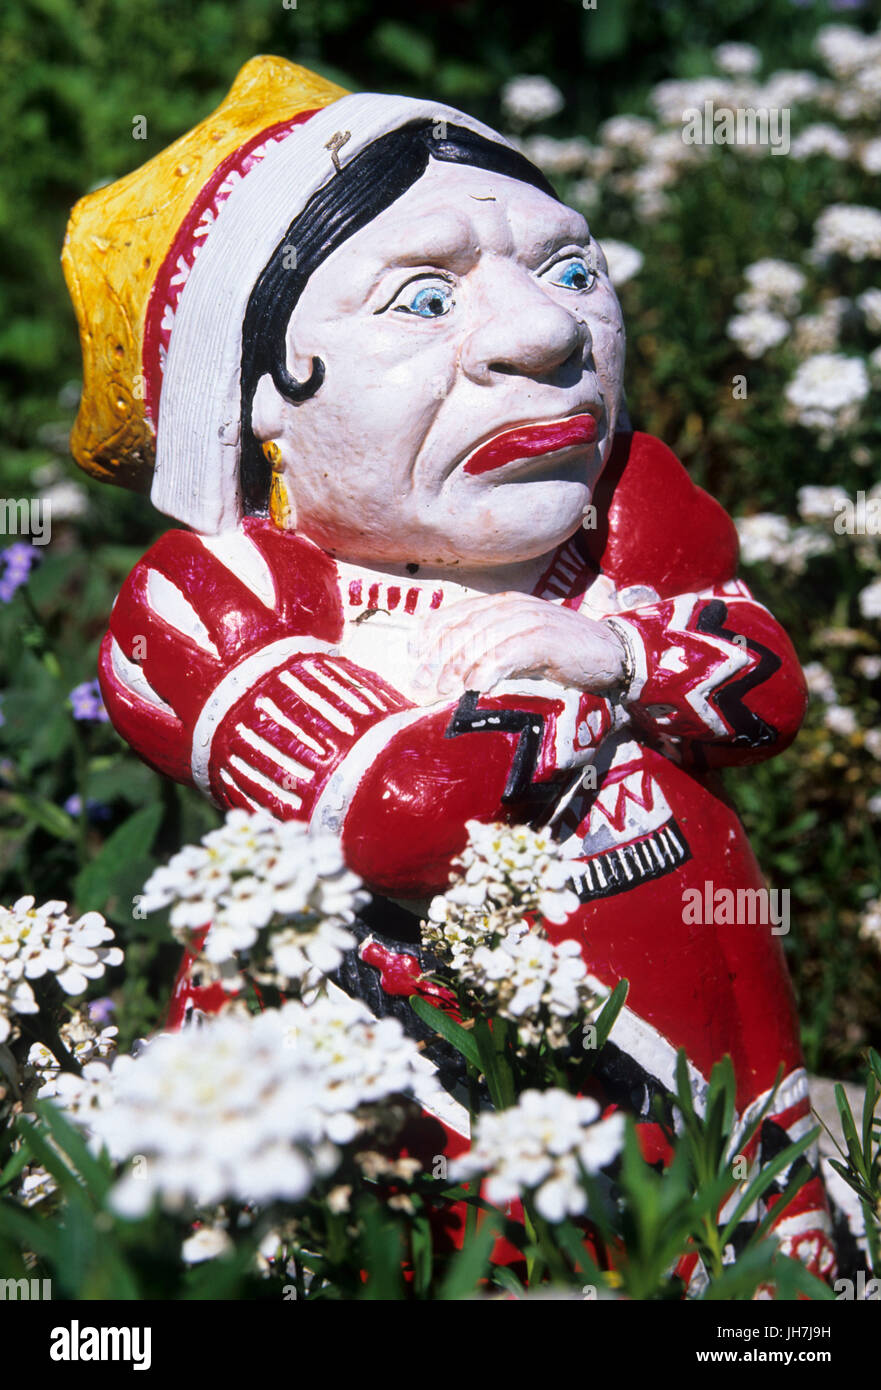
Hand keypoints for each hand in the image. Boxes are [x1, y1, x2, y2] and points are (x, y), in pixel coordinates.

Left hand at [413, 592, 626, 698]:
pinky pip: (509, 652)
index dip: (430, 633)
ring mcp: (530, 619)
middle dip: (438, 657)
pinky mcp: (547, 638)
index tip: (413, 655)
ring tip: (444, 691)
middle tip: (422, 684)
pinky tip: (475, 688)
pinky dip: (489, 669)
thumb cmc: (565, 656)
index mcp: (503, 605)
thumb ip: (494, 650)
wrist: (613, 654)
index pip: (456, 613)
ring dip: (458, 667)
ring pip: (482, 639)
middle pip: (464, 628)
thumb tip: (458, 675)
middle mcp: (513, 607)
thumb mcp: (523, 647)